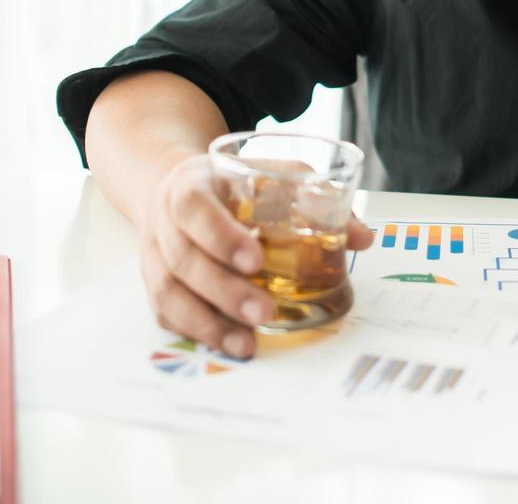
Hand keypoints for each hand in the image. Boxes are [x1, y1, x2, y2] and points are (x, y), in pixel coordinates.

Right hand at [138, 154, 375, 358]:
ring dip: (207, 322)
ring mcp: (154, 255)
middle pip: (184, 259)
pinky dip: (194, 331)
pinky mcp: (155, 283)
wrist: (176, 186)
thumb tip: (363, 237)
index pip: (195, 209)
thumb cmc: (234, 183)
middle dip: (224, 291)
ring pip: (169, 292)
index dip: (221, 237)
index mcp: (190, 185)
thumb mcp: (271, 173)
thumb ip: (314, 198)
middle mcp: (164, 221)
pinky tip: (225, 343)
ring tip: (246, 343)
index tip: (256, 261)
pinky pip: (166, 312)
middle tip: (264, 312)